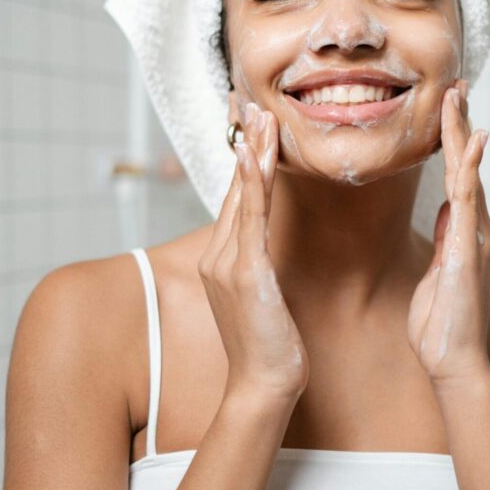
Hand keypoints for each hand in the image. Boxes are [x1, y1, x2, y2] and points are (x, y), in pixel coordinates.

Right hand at [198, 101, 308, 400]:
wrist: (262, 385)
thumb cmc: (269, 347)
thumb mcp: (263, 298)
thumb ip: (260, 267)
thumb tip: (268, 250)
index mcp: (224, 259)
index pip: (238, 198)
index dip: (245, 160)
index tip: (251, 126)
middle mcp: (219, 255)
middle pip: (237, 188)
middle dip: (245, 143)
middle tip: (252, 104)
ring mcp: (228, 262)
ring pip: (243, 195)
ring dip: (252, 152)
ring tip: (260, 116)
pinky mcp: (245, 272)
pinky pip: (250, 218)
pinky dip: (252, 183)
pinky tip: (254, 156)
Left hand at [407, 79, 489, 388]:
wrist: (453, 361)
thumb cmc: (442, 326)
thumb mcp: (437, 273)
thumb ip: (446, 239)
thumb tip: (448, 210)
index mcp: (465, 233)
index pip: (458, 177)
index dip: (453, 142)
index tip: (449, 109)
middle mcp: (476, 228)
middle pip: (466, 166)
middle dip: (460, 125)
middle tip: (457, 86)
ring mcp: (475, 236)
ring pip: (467, 173)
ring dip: (462, 133)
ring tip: (458, 96)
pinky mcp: (468, 247)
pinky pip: (468, 199)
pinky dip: (469, 167)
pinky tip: (470, 140)